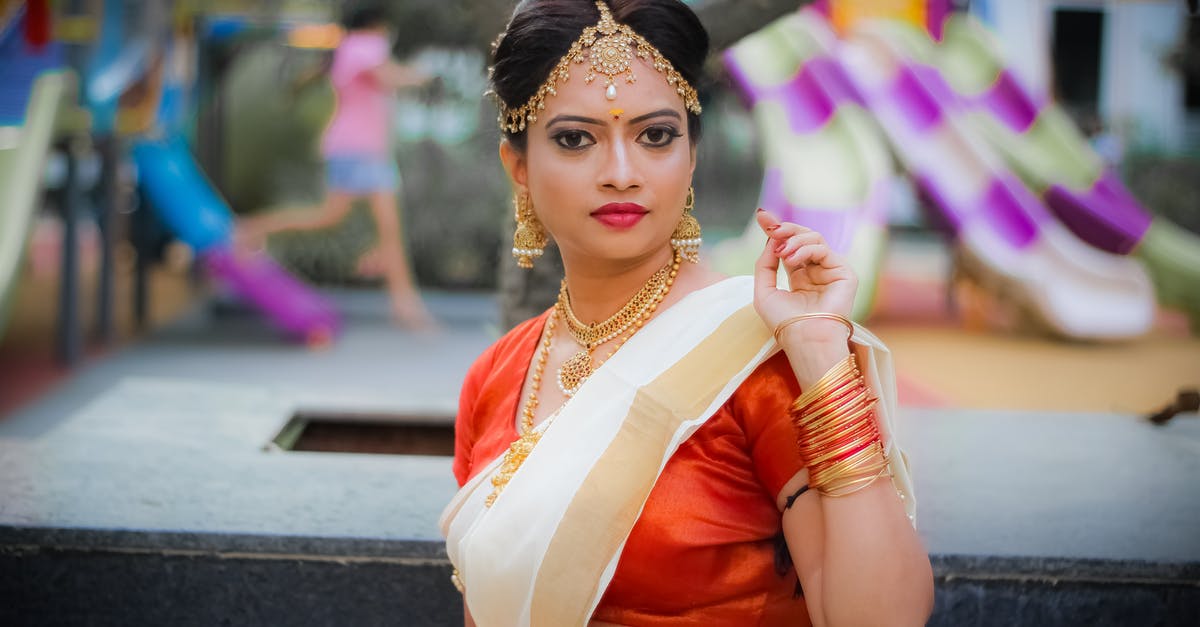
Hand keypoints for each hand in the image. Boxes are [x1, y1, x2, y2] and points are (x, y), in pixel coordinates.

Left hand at [752, 209, 857, 341]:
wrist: (804, 338)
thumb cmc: (784, 322)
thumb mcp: (764, 290)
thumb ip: (765, 264)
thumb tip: (771, 239)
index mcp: (799, 277)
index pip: (788, 247)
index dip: (775, 230)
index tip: (762, 216)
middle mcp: (816, 272)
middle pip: (802, 238)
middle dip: (785, 228)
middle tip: (771, 226)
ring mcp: (831, 272)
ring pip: (814, 239)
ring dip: (793, 240)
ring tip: (782, 253)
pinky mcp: (845, 273)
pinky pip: (823, 249)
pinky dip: (805, 249)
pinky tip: (792, 259)